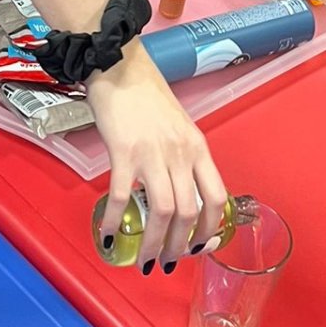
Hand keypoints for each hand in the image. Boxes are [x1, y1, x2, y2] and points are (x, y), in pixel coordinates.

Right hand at [88, 41, 225, 268]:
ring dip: (152, 243)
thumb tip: (180, 196)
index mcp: (197, 147)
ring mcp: (152, 153)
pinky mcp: (123, 152)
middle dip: (178, 245)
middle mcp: (180, 153)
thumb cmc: (146, 95)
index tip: (198, 246)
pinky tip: (108, 235)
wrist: (118, 64)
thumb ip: (182, 158)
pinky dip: (114, 221)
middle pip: (189, 212)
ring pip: (161, 211)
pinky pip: (120, 197)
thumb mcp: (177, 126)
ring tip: (142, 260)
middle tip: (165, 262)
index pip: (217, 197)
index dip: (211, 229)